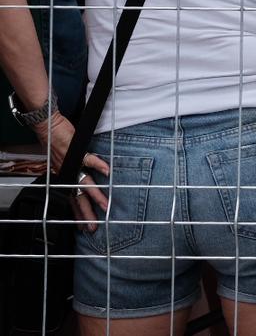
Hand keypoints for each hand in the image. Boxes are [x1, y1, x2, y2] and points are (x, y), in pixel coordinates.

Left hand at [35, 112, 110, 230]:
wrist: (48, 127)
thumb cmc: (54, 141)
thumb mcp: (60, 159)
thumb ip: (70, 167)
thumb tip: (79, 174)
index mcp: (64, 177)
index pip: (71, 200)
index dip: (76, 214)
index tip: (82, 227)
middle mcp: (67, 174)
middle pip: (78, 198)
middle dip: (86, 213)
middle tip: (93, 227)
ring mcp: (72, 164)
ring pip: (85, 184)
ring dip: (96, 196)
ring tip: (105, 206)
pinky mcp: (77, 152)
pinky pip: (90, 160)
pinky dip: (99, 166)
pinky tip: (108, 172)